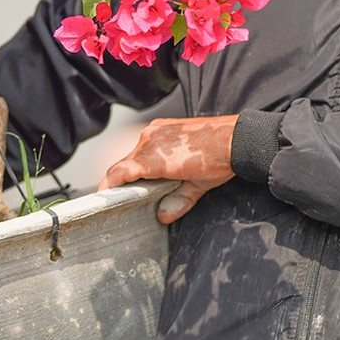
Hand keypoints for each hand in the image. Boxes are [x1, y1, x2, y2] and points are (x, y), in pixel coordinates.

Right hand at [99, 115, 237, 223]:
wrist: (236, 137)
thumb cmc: (218, 160)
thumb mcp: (199, 186)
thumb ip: (179, 201)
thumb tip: (163, 215)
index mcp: (155, 159)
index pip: (120, 172)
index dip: (107, 185)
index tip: (103, 196)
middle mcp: (150, 141)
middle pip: (124, 163)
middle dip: (121, 179)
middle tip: (124, 195)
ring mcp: (155, 130)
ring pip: (133, 152)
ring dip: (134, 166)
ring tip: (142, 181)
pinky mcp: (162, 125)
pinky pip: (144, 142)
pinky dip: (143, 154)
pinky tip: (154, 165)